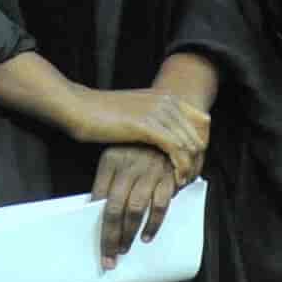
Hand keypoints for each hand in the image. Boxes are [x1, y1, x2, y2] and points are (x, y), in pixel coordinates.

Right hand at [65, 87, 208, 183]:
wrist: (79, 107)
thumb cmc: (102, 114)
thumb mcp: (136, 112)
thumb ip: (156, 119)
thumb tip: (170, 138)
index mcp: (166, 97)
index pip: (201, 121)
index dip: (200, 145)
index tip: (193, 164)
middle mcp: (167, 102)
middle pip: (199, 136)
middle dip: (197, 160)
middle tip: (189, 180)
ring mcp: (159, 112)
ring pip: (191, 145)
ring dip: (190, 168)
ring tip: (182, 184)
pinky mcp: (148, 126)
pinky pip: (177, 150)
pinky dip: (180, 168)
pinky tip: (176, 182)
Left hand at [92, 144, 180, 268]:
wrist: (170, 129)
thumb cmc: (139, 147)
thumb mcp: (117, 155)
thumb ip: (108, 179)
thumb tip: (96, 209)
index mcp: (111, 161)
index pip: (98, 197)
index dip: (95, 222)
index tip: (95, 243)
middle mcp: (128, 167)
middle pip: (114, 209)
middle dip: (110, 237)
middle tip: (108, 258)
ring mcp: (149, 173)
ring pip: (134, 210)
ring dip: (128, 234)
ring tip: (123, 250)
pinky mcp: (168, 178)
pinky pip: (159, 206)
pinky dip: (153, 224)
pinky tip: (146, 237)